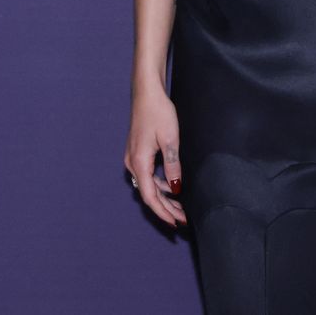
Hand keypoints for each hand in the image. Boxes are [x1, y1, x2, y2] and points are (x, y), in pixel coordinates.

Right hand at [123, 85, 186, 227]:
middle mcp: (132, 164)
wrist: (147, 92)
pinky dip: (160, 184)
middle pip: (149, 194)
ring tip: (180, 207)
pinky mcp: (138, 152)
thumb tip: (176, 188)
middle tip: (182, 219)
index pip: (150, 197)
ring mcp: (134, 158)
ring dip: (164, 197)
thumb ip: (173, 166)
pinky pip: (148, 175)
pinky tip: (172, 187)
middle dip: (166, 208)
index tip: (176, 223)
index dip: (163, 212)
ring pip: (149, 185)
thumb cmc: (158, 112)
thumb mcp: (170, 140)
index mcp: (139, 163)